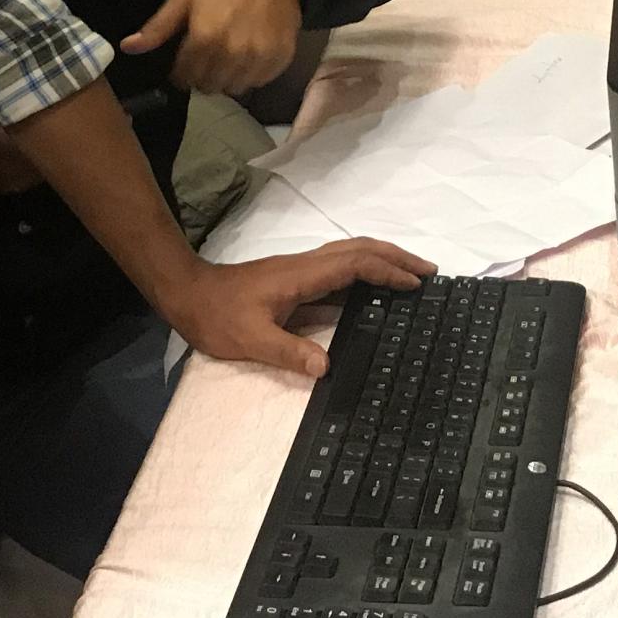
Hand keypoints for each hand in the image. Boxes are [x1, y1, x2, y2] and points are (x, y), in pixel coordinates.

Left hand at [120, 0, 301, 94]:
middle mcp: (232, 53)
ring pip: (234, 88)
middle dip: (202, 76)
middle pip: (208, 86)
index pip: (184, 77)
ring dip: (226, 78)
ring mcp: (259, 58)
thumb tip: (128, 47)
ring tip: (227, 58)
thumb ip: (158, 27)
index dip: (180, 73)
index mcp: (205, 38)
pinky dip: (250, 75)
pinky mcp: (280, 59)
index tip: (184, 65)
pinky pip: (258, 82)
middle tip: (207, 58)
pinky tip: (248, 57)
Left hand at [161, 239, 433, 378]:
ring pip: (350, 253)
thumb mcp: (250, 340)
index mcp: (302, 276)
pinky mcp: (295, 278)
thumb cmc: (217, 317)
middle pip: (360, 249)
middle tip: (429, 270)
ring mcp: (300, 269)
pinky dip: (364, 269)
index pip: (355, 264)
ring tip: (410, 274)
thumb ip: (288, 353)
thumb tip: (327, 368)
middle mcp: (306, 265)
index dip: (388, 270)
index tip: (416, 282)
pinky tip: (370, 289)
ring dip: (382, 258)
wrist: (189, 294)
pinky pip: (339, 266)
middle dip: (396, 256)